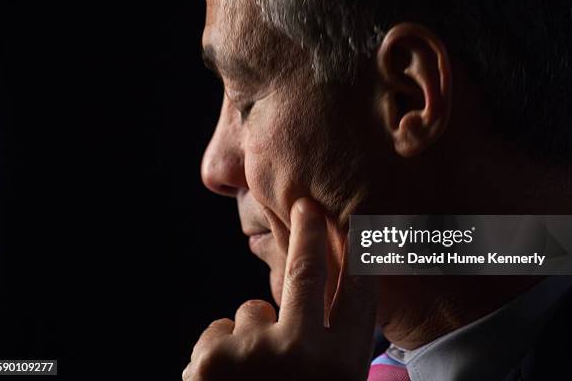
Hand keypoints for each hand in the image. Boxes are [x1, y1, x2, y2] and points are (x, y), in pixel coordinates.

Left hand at [182, 197, 376, 380]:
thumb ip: (330, 351)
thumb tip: (320, 305)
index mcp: (340, 367)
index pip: (359, 296)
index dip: (362, 257)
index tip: (361, 226)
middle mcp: (301, 354)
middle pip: (307, 271)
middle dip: (308, 233)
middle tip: (305, 206)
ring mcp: (252, 352)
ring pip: (253, 310)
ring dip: (253, 333)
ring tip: (252, 376)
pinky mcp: (210, 358)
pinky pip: (220, 330)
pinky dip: (221, 351)